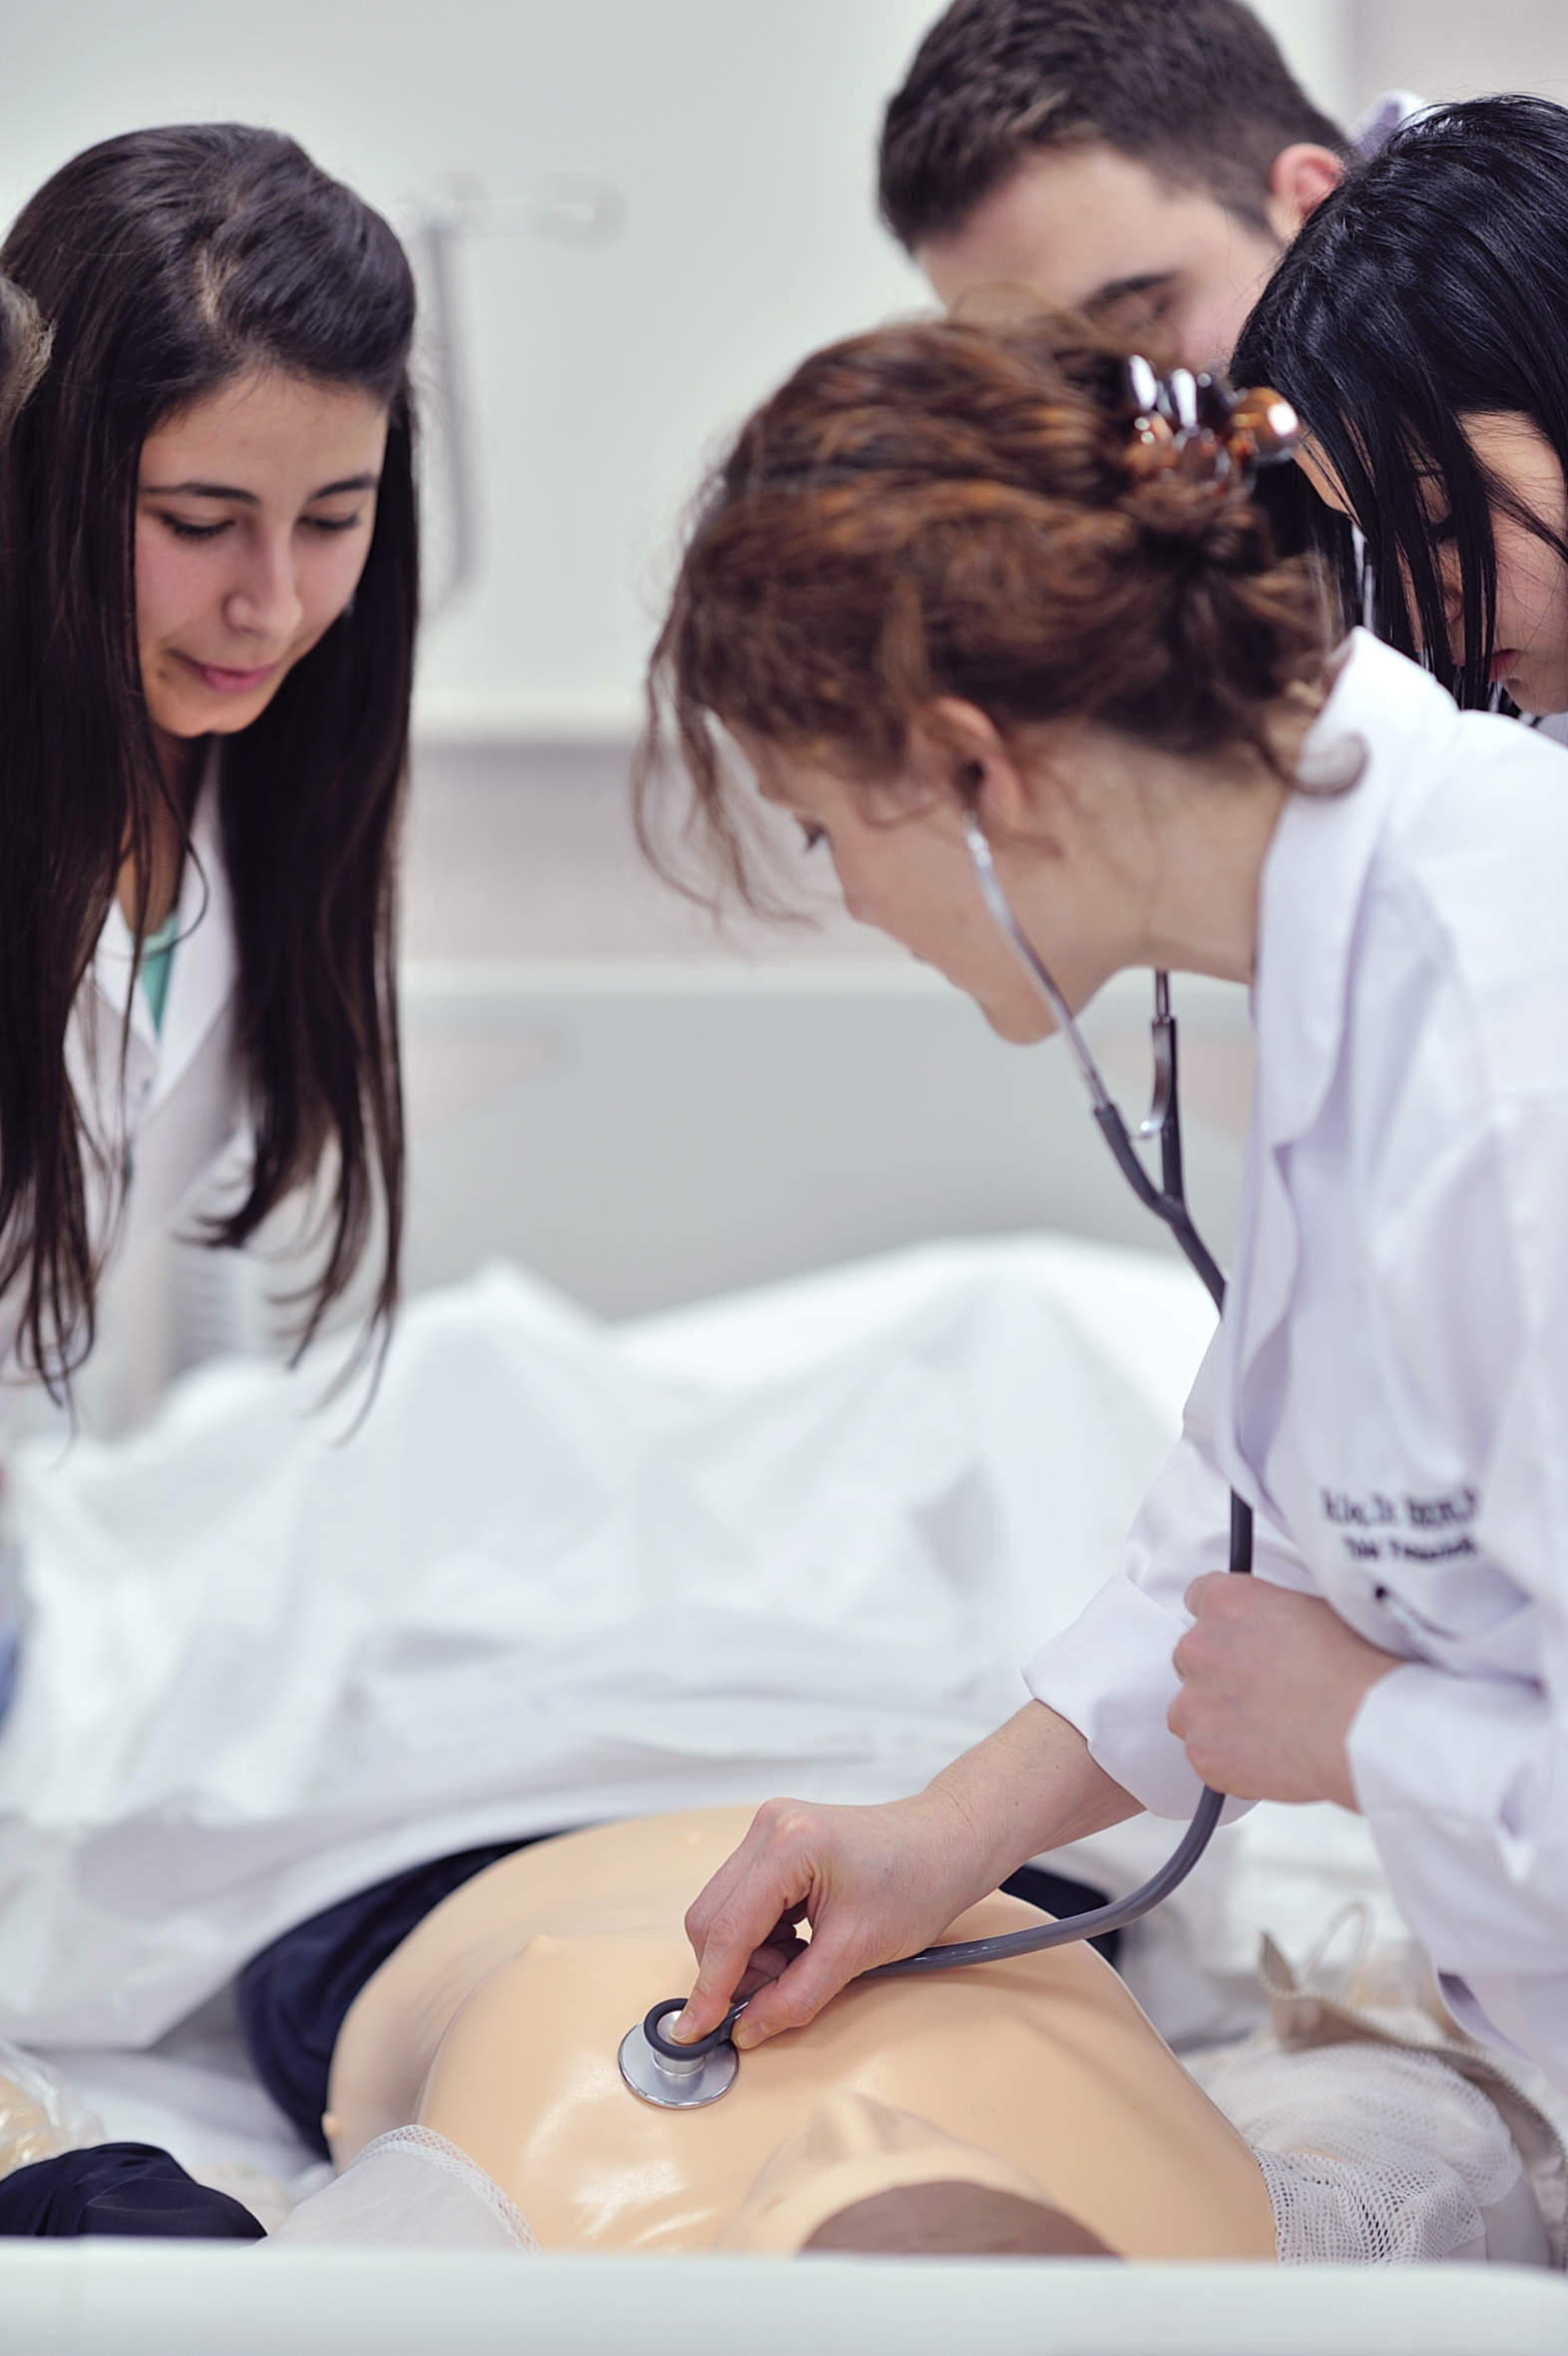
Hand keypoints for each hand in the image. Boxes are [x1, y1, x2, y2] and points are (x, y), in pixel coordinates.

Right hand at [673, 1703, 1137, 2050]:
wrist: (948, 1844)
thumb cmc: (917, 1883)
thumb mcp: (857, 1952)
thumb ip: (796, 1996)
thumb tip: (747, 2031)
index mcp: (789, 1845)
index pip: (727, 1929)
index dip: (712, 1987)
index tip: (696, 2031)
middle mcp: (768, 1827)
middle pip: (712, 1918)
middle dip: (736, 1971)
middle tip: (775, 1998)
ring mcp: (769, 1830)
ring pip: (722, 1912)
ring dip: (750, 1956)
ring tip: (802, 1965)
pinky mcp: (775, 1842)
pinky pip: (743, 1902)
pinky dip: (761, 1938)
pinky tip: (800, 1946)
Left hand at [1170, 1575, 1401, 1807]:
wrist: (1361, 1731)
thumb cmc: (1354, 1671)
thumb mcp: (1314, 1608)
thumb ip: (1271, 1611)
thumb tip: (1272, 1626)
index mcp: (1227, 1602)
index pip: (1199, 1597)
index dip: (1226, 1622)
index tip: (1239, 1637)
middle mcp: (1201, 1647)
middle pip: (1192, 1654)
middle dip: (1220, 1671)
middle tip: (1263, 1689)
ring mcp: (1195, 1701)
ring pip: (1187, 1706)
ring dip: (1215, 1714)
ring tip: (1264, 1726)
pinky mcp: (1202, 1750)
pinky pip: (1202, 1750)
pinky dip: (1225, 1755)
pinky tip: (1265, 1754)